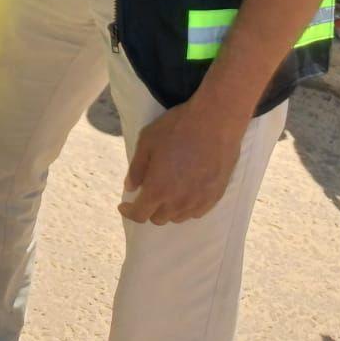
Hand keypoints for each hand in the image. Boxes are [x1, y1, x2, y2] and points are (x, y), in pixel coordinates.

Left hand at [120, 97, 246, 224]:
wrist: (215, 121)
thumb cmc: (177, 128)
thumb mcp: (147, 141)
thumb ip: (137, 168)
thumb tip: (130, 187)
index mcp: (158, 189)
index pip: (140, 215)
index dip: (129, 212)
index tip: (125, 206)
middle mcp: (178, 202)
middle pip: (159, 218)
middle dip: (149, 208)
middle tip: (148, 191)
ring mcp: (198, 201)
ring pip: (177, 217)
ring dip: (168, 209)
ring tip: (167, 190)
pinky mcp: (214, 197)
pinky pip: (195, 212)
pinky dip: (186, 207)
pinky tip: (185, 192)